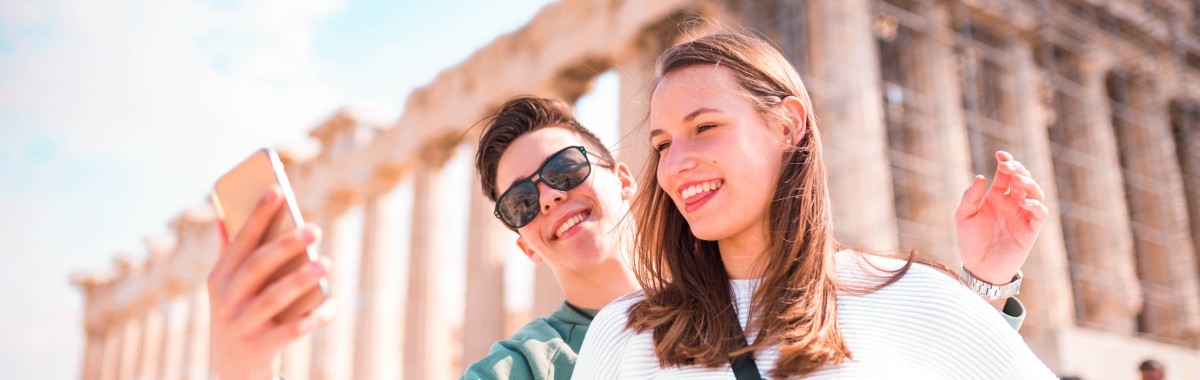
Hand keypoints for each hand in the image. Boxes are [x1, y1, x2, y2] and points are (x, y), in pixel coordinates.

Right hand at [208, 185, 337, 379]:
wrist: (233, 373)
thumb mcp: (227, 289)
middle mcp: (224, 302)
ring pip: (274, 298)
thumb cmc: (239, 317)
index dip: (256, 215)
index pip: (239, 242)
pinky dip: (315, 316)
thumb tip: (223, 212)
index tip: (276, 190)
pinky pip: (292, 330)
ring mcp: (240, 327)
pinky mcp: (259, 349)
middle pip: (257, 267)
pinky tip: (333, 303)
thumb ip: (230, 253)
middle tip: (315, 229)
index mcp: (217, 280)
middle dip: (286, 245)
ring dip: (302, 278)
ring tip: (327, 263)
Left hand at [955, 152, 1048, 307]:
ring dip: (1030, 184)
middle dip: (1018, 169)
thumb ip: (970, 198)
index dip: (1006, 162)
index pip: (1005, 174)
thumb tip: (981, 177)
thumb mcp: (963, 218)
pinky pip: (1040, 214)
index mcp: (995, 196)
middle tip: (1009, 166)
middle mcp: (1011, 203)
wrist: (979, 268)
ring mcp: (1022, 215)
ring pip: (1035, 193)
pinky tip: (1025, 202)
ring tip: (1019, 180)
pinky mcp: (1031, 230)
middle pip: (1022, 179)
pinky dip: (1036, 206)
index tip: (1000, 154)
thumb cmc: (970, 242)